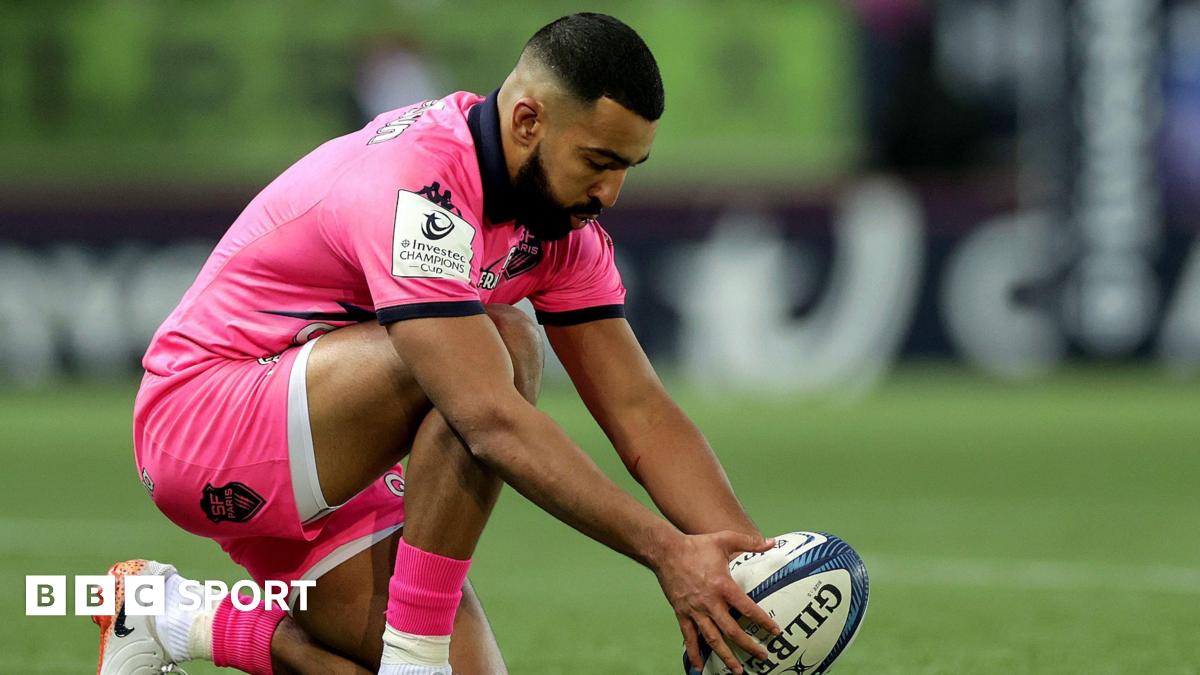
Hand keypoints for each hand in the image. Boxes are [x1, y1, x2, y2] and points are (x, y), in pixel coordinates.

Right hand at [652, 531, 780, 673]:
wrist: (666, 551)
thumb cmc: (696, 545)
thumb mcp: (724, 539)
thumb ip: (749, 542)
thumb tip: (771, 542)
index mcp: (722, 586)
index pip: (747, 608)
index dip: (762, 621)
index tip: (774, 631)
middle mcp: (710, 602)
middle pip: (732, 630)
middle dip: (748, 646)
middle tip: (762, 657)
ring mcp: (695, 610)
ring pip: (712, 639)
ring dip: (726, 656)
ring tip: (737, 670)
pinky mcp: (682, 613)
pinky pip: (689, 637)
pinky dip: (694, 652)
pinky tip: (699, 666)